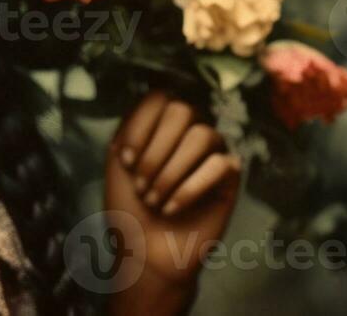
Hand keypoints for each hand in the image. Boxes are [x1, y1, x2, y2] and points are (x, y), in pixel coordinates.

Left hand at [103, 89, 241, 308]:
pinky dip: (190, 187)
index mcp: (158, 124)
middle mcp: (186, 132)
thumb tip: (159, 94)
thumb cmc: (128, 207)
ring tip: (154, 198)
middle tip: (141, 185)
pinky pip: (221, 165)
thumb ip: (133, 123)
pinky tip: (172, 207)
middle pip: (182, 111)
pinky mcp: (229, 180)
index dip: (141, 126)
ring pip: (203, 135)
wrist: (144, 251)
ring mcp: (210, 154)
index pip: (159, 97)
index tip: (125, 160)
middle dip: (156, 151)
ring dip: (171, 171)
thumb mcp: (117, 159)